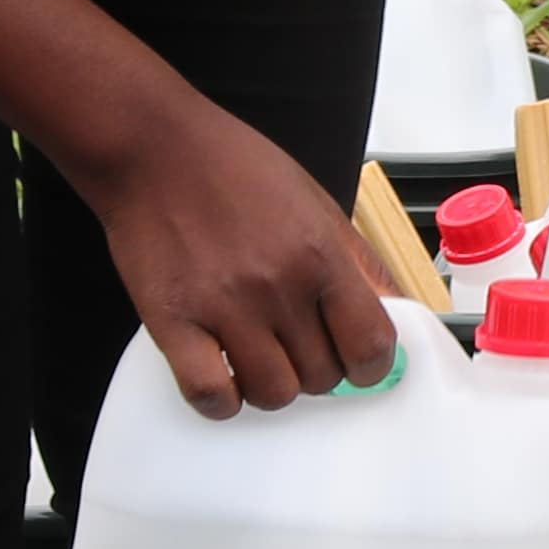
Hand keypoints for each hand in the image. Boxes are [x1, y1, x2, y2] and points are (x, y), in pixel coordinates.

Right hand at [79, 96, 398, 413]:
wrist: (153, 148)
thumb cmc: (233, 168)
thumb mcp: (316, 202)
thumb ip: (359, 262)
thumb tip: (396, 310)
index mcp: (320, 253)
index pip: (371, 344)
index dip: (370, 365)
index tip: (357, 362)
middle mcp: (278, 284)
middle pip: (322, 377)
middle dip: (316, 370)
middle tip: (297, 346)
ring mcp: (224, 306)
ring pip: (272, 394)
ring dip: (270, 386)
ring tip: (257, 357)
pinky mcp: (172, 321)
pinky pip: (210, 394)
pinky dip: (220, 399)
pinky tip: (219, 374)